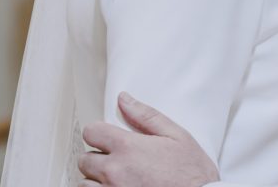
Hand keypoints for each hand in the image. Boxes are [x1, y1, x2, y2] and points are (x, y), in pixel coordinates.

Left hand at [78, 92, 219, 186]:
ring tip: (117, 178)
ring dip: (97, 179)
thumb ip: (146, 116)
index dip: (99, 132)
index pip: (91, 132)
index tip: (107, 137)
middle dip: (98, 157)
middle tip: (117, 160)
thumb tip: (124, 100)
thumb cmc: (192, 174)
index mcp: (128, 148)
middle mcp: (114, 171)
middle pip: (85, 159)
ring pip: (85, 183)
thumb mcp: (176, 136)